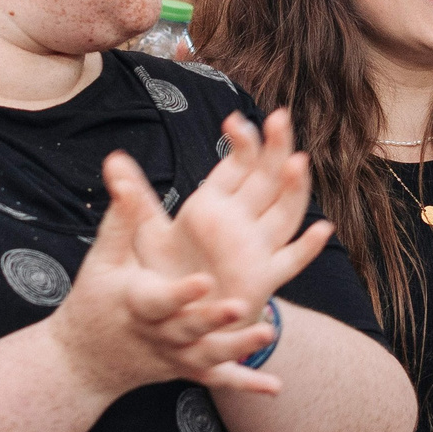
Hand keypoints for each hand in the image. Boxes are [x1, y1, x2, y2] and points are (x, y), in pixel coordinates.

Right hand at [45, 149, 287, 401]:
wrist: (85, 359)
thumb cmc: (97, 297)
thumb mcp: (104, 258)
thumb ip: (121, 214)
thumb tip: (118, 163)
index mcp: (138, 304)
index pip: (158, 299)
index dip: (179, 291)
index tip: (203, 279)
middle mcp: (158, 334)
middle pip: (188, 329)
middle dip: (214, 319)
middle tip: (241, 305)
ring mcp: (174, 357)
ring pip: (208, 357)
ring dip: (238, 349)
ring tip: (267, 333)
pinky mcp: (187, 371)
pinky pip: (218, 380)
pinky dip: (245, 384)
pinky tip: (276, 387)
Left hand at [133, 111, 333, 319]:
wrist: (177, 314)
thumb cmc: (166, 270)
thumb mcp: (147, 231)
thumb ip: (133, 196)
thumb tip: (112, 159)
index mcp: (217, 202)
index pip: (237, 163)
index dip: (242, 141)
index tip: (233, 122)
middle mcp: (242, 219)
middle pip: (268, 177)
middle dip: (276, 148)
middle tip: (280, 118)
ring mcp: (256, 246)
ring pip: (285, 212)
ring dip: (294, 188)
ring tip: (298, 163)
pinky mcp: (263, 276)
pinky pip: (290, 261)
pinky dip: (306, 247)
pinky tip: (321, 230)